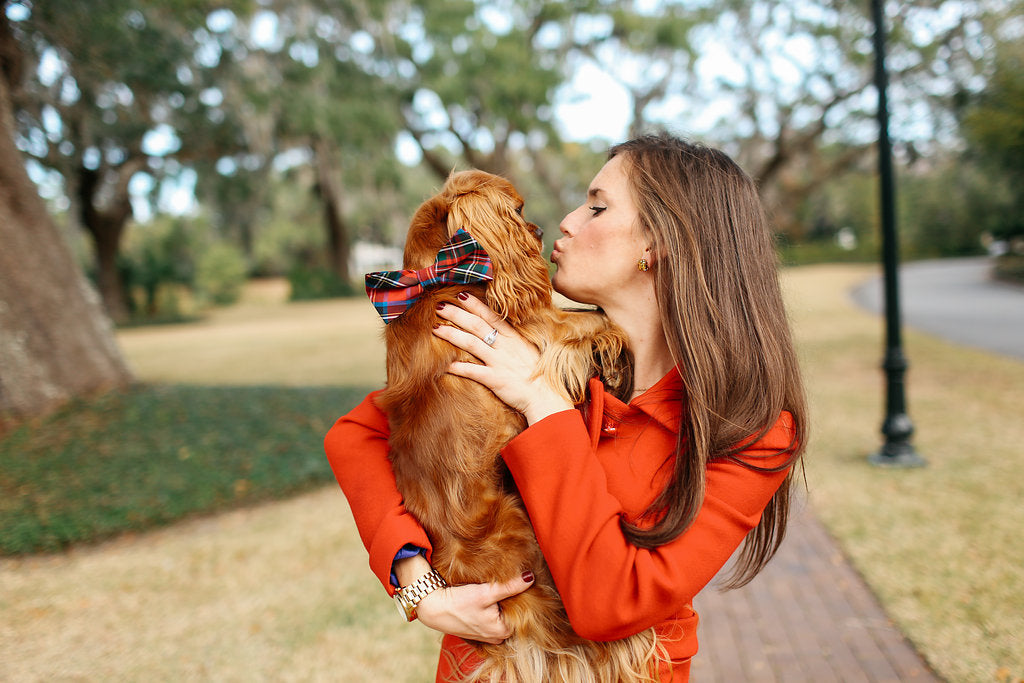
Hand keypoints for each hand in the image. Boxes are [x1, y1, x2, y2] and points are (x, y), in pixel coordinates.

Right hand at [416, 573, 534, 644]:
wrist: (432, 608)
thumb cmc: (458, 602)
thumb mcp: (486, 593)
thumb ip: (510, 586)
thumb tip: (530, 577)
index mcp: (503, 632)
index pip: (523, 613)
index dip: (522, 596)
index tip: (519, 582)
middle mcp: (497, 637)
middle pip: (512, 615)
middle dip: (511, 601)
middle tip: (508, 583)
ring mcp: (487, 635)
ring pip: (501, 616)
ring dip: (500, 604)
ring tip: (495, 589)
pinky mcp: (478, 630)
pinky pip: (491, 618)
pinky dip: (491, 608)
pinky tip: (486, 598)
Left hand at [432, 292, 572, 423]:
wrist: (547, 396)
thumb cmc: (540, 375)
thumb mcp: (529, 351)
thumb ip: (514, 341)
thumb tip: (501, 333)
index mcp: (514, 338)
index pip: (491, 316)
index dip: (475, 305)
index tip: (461, 295)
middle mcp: (505, 346)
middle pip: (476, 325)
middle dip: (457, 314)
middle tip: (440, 306)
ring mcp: (499, 362)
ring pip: (471, 343)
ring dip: (452, 335)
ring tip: (436, 328)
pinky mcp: (495, 379)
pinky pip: (473, 371)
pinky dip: (458, 367)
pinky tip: (445, 364)